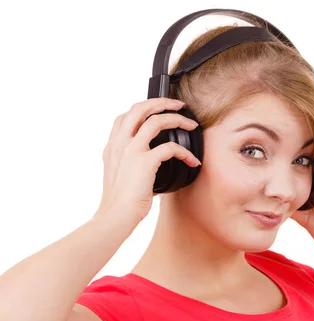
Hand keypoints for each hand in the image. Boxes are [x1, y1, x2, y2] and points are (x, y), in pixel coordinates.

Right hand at [95, 98, 200, 225]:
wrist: (114, 217)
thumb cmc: (120, 203)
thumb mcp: (120, 177)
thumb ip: (131, 165)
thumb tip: (152, 163)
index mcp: (112, 147)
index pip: (124, 117)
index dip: (143, 108)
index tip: (158, 110)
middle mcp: (119, 144)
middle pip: (139, 108)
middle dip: (162, 102)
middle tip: (179, 105)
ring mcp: (131, 151)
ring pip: (156, 121)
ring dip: (178, 119)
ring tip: (191, 125)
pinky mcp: (144, 162)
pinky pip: (171, 148)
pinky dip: (186, 153)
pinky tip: (193, 161)